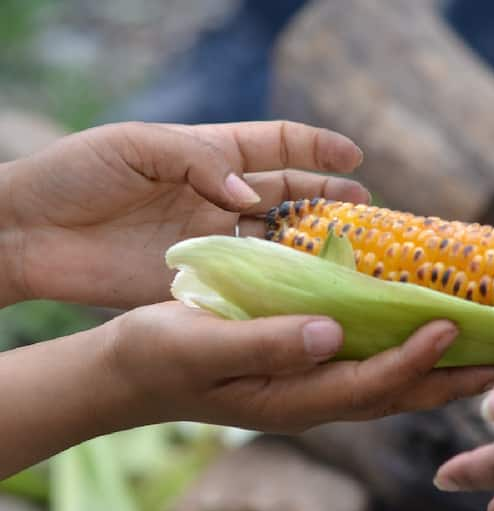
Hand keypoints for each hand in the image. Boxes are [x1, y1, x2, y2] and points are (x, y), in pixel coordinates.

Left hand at [0, 121, 365, 307]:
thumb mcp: (137, 146)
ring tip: (351, 254)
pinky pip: (247, 280)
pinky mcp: (198, 278)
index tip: (355, 157)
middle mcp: (219, 196)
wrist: (30, 233)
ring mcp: (212, 238)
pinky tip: (306, 292)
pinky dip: (277, 285)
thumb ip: (198, 161)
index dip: (318, 147)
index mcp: (209, 154)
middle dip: (329, 198)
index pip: (277, 144)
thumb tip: (247, 195)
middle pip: (289, 193)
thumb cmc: (76, 174)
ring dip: (312, 244)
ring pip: (276, 240)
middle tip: (368, 213)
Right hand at [106, 302, 493, 433]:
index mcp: (290, 398)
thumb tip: (330, 332)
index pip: (369, 383)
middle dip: (454, 379)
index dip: (413, 358)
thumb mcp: (200, 346)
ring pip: (389, 383)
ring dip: (440, 369)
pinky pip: (367, 363)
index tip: (452, 325)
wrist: (130, 372)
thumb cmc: (158, 356)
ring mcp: (310, 386)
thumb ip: (263, 343)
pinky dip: (403, 351)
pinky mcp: (304, 366)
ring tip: (487, 351)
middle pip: (397, 394)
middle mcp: (311, 398)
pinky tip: (422, 331)